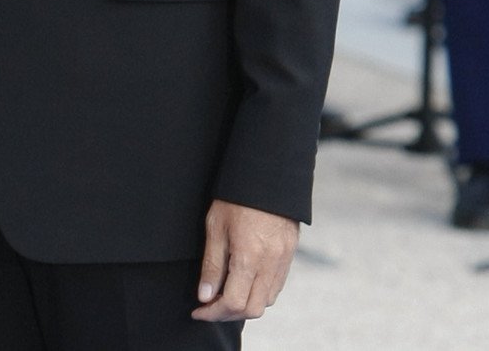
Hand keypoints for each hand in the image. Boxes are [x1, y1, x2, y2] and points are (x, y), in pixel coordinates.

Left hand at [192, 199, 298, 322]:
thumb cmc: (235, 197)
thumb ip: (212, 265)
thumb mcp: (215, 227)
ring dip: (245, 305)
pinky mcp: (290, 255)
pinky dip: (259, 293)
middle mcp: (270, 263)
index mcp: (249, 256)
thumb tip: (205, 296)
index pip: (233, 303)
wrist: (267, 175)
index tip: (198, 310)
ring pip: (267, 301)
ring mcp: (283, 260)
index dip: (213, 313)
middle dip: (228, 313)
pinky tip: (243, 283)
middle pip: (252, 309)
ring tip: (225, 294)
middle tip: (209, 305)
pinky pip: (276, 287)